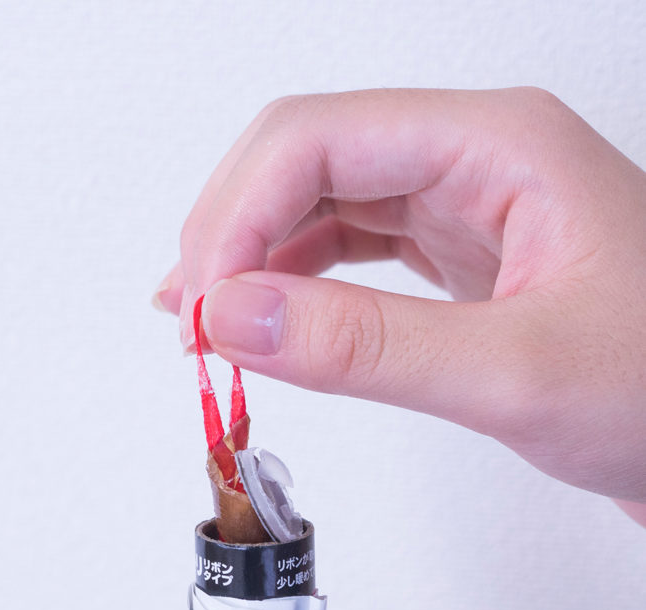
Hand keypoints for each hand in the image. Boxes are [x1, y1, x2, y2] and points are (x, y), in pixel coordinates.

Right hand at [154, 88, 645, 519]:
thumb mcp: (515, 373)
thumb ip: (368, 344)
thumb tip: (233, 316)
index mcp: (498, 145)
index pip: (317, 138)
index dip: (236, 217)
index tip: (200, 309)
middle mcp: (475, 158)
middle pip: (307, 158)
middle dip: (233, 233)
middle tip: (192, 324)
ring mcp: (466, 206)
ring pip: (323, 204)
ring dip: (255, 259)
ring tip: (210, 328)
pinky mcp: (460, 259)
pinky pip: (355, 251)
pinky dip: (299, 286)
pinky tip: (271, 322)